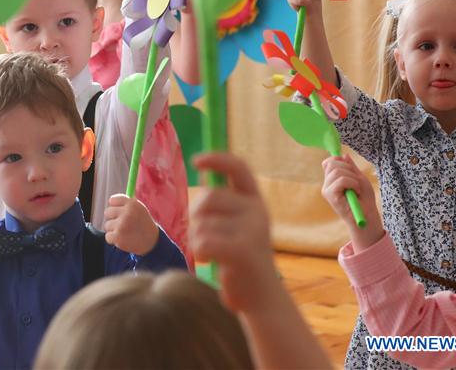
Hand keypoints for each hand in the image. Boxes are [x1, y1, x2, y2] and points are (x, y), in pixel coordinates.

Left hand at [103, 194, 158, 255]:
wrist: (151, 241)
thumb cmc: (143, 223)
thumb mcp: (139, 208)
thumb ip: (125, 203)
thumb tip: (111, 201)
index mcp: (132, 204)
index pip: (112, 200)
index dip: (114, 207)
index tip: (119, 211)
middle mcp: (127, 213)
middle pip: (107, 212)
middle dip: (113, 218)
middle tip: (123, 223)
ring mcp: (121, 225)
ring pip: (107, 225)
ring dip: (114, 229)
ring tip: (125, 232)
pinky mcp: (117, 237)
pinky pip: (107, 236)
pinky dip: (114, 239)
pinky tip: (123, 239)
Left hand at [189, 152, 278, 313]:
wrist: (260, 296)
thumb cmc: (239, 259)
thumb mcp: (236, 226)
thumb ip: (223, 205)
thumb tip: (202, 178)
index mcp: (254, 200)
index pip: (238, 168)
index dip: (217, 159)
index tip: (196, 161)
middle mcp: (257, 210)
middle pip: (208, 197)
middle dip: (195, 216)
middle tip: (202, 235)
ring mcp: (252, 229)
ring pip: (201, 223)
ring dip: (196, 239)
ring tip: (211, 253)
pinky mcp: (243, 249)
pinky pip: (203, 241)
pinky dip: (199, 252)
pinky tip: (209, 261)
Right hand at [321, 155, 383, 249]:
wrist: (367, 217)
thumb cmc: (365, 200)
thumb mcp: (360, 179)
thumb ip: (351, 168)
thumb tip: (344, 155)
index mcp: (332, 180)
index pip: (328, 163)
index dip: (337, 160)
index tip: (349, 165)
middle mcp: (327, 185)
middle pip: (332, 164)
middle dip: (348, 169)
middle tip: (357, 181)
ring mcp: (327, 190)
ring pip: (337, 172)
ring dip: (353, 178)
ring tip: (357, 188)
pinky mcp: (330, 196)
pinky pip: (341, 180)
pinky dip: (352, 183)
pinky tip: (356, 192)